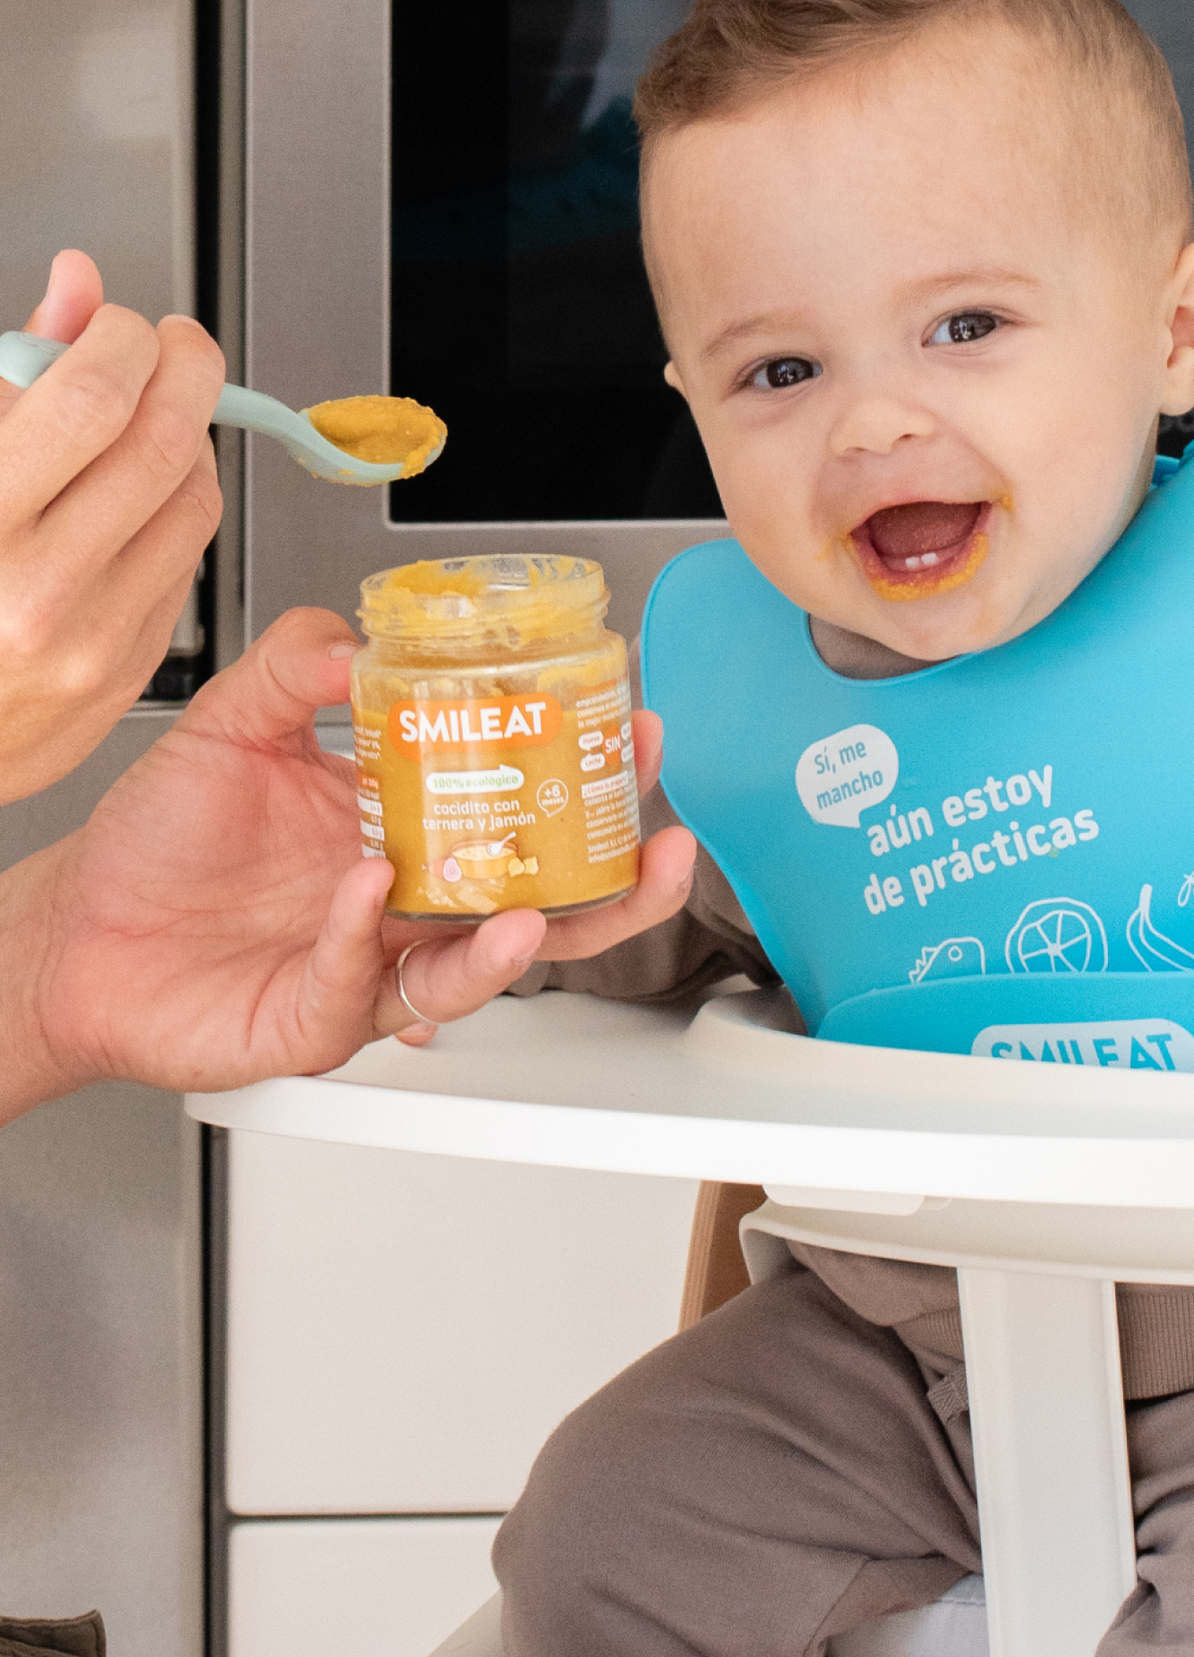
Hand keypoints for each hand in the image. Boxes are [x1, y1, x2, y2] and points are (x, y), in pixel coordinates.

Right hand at [0, 250, 224, 802]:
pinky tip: (144, 486)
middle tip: (174, 344)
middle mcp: (37, 592)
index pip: (90, 404)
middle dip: (184, 373)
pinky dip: (179, 504)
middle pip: (162, 448)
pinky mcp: (126, 669)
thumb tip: (77, 284)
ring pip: (193, 504)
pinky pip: (185, 562)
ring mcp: (91, 641)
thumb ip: (11, 370)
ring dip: (192, 437)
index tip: (122, 322)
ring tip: (155, 411)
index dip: (124, 342)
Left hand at [0, 609, 695, 1122]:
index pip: (527, 816)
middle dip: (617, 890)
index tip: (628, 735)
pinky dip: (365, 939)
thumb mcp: (228, 726)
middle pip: (546, 912)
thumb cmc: (158, 847)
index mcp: (411, 835)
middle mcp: (410, 908)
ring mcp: (373, 968)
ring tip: (530, 910)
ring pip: (476, 973)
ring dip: (517, 944)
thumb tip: (355, 637)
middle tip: (653, 851)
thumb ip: (290, 666)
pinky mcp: (319, 1018)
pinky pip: (360, 987)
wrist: (76, 930)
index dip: (590, 785)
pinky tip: (364, 890)